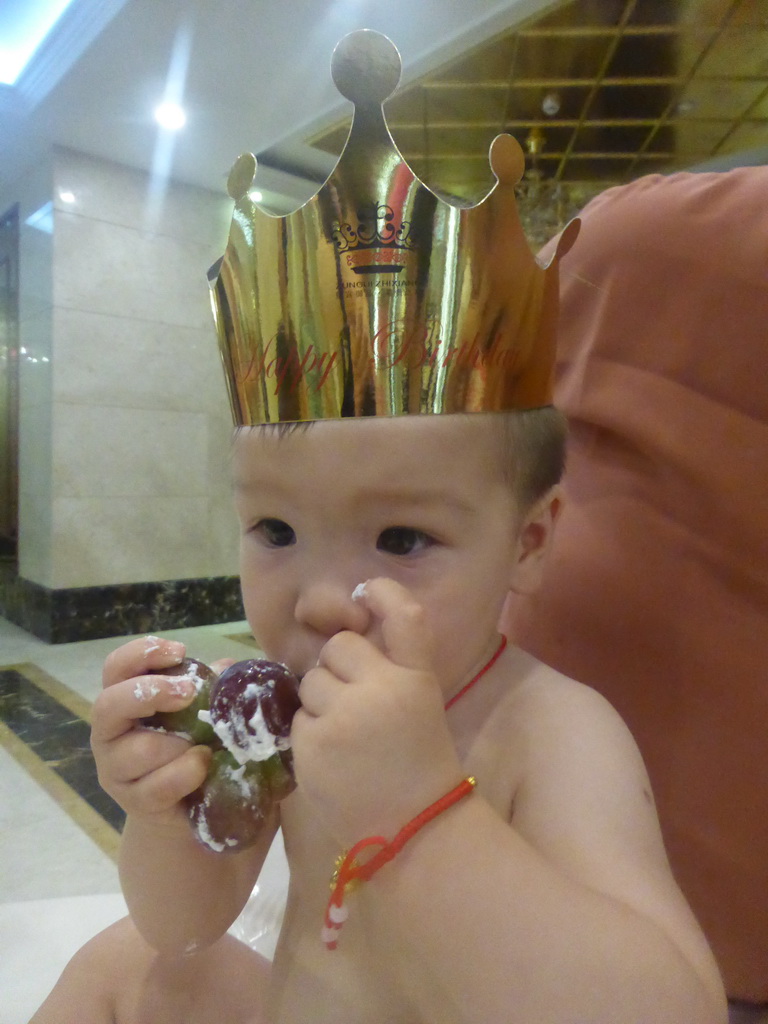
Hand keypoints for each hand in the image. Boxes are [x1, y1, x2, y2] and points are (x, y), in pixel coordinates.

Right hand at [90, 636, 213, 827]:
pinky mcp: (134, 802)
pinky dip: (187, 772)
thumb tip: (230, 667)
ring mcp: (116, 771)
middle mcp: (110, 734)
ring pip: (140, 749)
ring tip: (204, 743)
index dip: (141, 653)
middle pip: (108, 705)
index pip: (115, 668)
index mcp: (123, 702)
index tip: (180, 652)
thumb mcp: (200, 712)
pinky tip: (204, 763)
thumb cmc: (190, 746)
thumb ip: (209, 688)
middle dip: (151, 693)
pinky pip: (158, 786)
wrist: (188, 808)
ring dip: (178, 743)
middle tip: (189, 692)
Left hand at [292, 578, 462, 845]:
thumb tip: (346, 634)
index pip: (405, 616)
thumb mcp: (420, 706)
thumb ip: (391, 668)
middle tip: (355, 705)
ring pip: (311, 682)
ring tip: (345, 737)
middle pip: (338, 647)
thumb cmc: (419, 765)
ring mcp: (344, 715)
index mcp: (417, 678)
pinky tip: (333, 759)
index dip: (384, 594)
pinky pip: (297, 719)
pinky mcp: (313, 743)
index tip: (368, 590)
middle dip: (338, 669)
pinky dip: (309, 734)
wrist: (413, 830)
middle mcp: (382, 688)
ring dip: (320, 702)